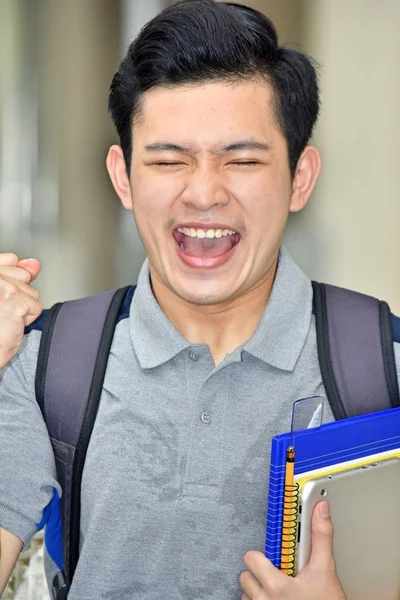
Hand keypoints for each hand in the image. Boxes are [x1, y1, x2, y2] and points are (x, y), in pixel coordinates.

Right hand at [0, 253, 42, 368]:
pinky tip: (11, 323)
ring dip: (23, 307)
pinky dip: (27, 318)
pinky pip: (36, 307)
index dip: (12, 279)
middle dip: (19, 293)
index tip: (1, 295)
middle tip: (1, 308)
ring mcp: (4, 288)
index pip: (12, 259)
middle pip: (24, 276)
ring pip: (32, 292)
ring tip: (5, 316)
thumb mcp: (3, 291)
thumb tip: (34, 263)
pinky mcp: (15, 304)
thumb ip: (16, 272)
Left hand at [239, 501, 345, 599]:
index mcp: (276, 586)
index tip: (274, 557)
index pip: (250, 558)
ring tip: (280, 592)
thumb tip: (320, 509)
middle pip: (246, 576)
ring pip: (247, 594)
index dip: (263, 556)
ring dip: (260, 590)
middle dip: (261, 573)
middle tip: (281, 576)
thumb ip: (320, 536)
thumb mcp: (326, 570)